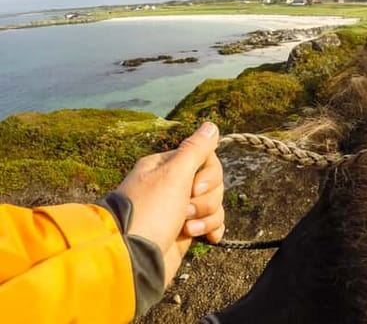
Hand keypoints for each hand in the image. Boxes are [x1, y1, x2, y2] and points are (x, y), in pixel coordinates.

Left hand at [116, 121, 224, 285]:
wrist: (133, 260)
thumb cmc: (151, 212)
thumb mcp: (174, 174)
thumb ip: (196, 149)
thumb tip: (211, 125)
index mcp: (165, 167)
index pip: (204, 157)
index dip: (208, 173)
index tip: (193, 187)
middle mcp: (171, 185)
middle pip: (212, 181)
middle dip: (206, 198)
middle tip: (186, 210)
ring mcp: (178, 209)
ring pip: (213, 203)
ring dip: (207, 216)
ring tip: (187, 228)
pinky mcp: (184, 231)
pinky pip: (211, 222)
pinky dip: (212, 228)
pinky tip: (208, 237)